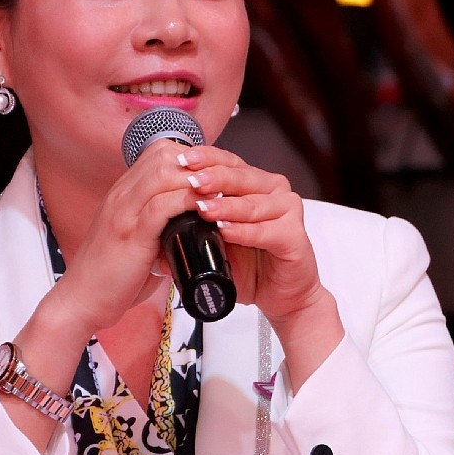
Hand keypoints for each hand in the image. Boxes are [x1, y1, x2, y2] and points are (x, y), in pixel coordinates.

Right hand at [46, 138, 204, 335]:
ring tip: (220, 194)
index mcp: (123, 193)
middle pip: (163, 154)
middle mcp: (121, 195)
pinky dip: (187, 204)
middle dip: (199, 164)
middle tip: (222, 182)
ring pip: (163, 173)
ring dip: (197, 181)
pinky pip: (162, 206)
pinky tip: (205, 212)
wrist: (82, 300)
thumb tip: (190, 224)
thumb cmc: (111, 275)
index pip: (158, 152)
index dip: (191, 157)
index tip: (212, 175)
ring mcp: (124, 212)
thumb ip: (158, 226)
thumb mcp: (136, 239)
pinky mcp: (130, 234)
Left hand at [174, 144, 344, 387]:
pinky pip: (268, 231)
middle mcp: (274, 190)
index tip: (181, 159)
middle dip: (213, 178)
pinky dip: (245, 232)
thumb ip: (196, 220)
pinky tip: (226, 231)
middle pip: (241, 177)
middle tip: (191, 181)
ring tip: (202, 208)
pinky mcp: (296, 236)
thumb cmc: (248, 264)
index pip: (227, 162)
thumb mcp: (215, 238)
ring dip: (226, 206)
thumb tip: (157, 211)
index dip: (205, 159)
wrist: (279, 295)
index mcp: (254, 183)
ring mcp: (288, 211)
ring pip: (253, 203)